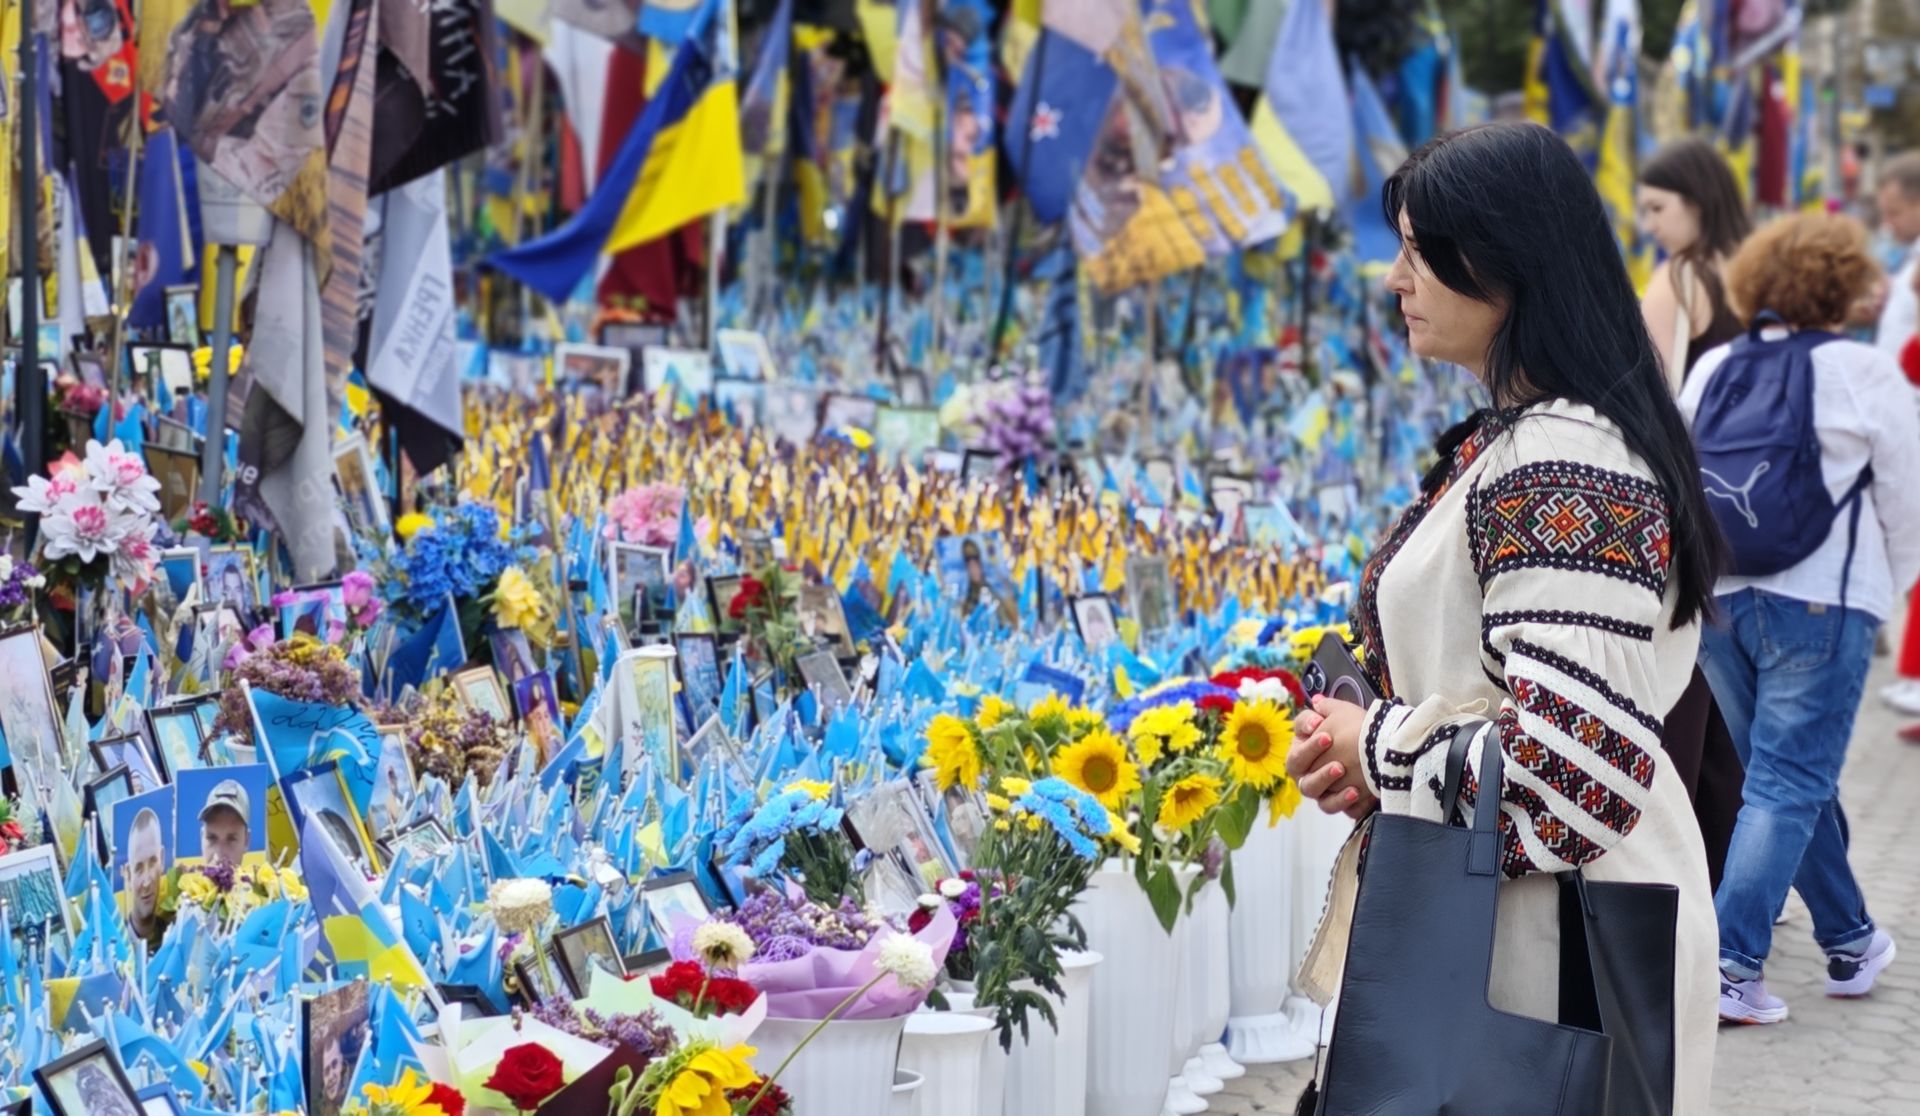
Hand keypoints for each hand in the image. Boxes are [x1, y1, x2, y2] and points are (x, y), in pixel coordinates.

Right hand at [1289, 694, 1378, 819]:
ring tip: (1343, 771)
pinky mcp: (1340, 805)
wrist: (1381, 750)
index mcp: (1303, 753)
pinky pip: (1337, 808)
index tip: (1321, 726)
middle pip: (1300, 773)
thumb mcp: (1342, 714)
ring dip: (1325, 781)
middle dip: (1314, 761)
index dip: (1307, 740)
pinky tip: (1356, 792)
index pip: (1297, 748)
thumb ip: (1326, 708)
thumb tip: (1317, 702)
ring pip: (1314, 793)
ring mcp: (1322, 791)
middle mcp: (1307, 774)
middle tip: (1333, 755)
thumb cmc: (1355, 730)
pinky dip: (1344, 802)